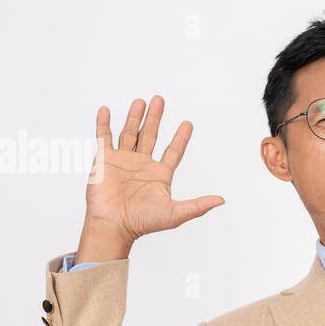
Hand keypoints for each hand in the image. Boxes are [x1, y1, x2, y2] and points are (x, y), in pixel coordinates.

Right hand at [75, 97, 223, 261]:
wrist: (113, 225)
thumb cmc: (142, 222)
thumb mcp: (175, 214)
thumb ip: (197, 205)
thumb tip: (221, 200)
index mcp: (159, 174)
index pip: (173, 151)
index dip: (180, 138)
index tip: (188, 123)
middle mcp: (142, 165)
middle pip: (151, 135)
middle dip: (156, 118)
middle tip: (160, 100)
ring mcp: (123, 161)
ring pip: (130, 133)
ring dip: (135, 117)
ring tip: (141, 102)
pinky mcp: (105, 160)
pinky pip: (104, 137)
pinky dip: (104, 124)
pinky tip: (106, 110)